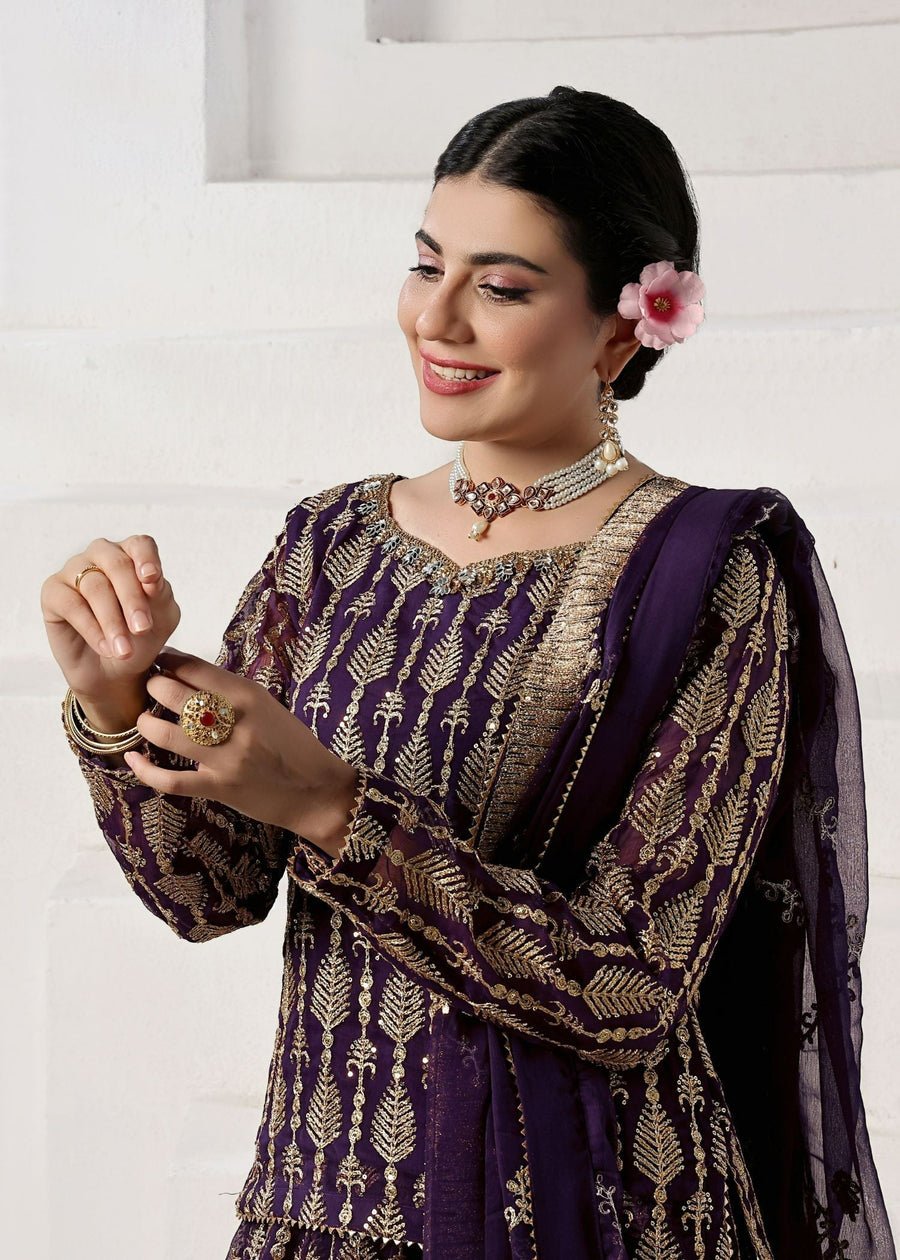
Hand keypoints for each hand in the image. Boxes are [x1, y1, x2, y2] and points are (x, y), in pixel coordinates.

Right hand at [41, 534, 180, 708]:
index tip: (152, 581)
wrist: (114, 670)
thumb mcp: (162, 618)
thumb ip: (160, 595)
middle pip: (118, 565)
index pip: (140, 545)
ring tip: (124, 650)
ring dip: (112, 621)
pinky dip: (91, 629)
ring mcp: (74, 570)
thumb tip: (151, 580)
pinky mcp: (53, 591)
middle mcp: (102, 555)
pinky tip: (105, 647)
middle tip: (142, 630)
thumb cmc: (140, 638)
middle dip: (133, 600)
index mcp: (132, 555)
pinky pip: (71, 604)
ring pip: (94, 586)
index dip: (147, 559)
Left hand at [124, 647, 360, 855]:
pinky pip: (171, 780)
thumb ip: (230, 692)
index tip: (158, 661)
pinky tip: (134, 759)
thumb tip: (186, 675)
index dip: (169, 662)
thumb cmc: (291, 744)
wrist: (316, 790)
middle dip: (153, 688)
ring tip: (144, 720)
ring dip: (146, 724)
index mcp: (249, 697)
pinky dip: (146, 770)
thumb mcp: (268, 706)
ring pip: (167, 735)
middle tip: (149, 688)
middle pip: (175, 697)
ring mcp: (226, 758)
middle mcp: (236, 724)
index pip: (196, 669)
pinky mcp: (219, 788)